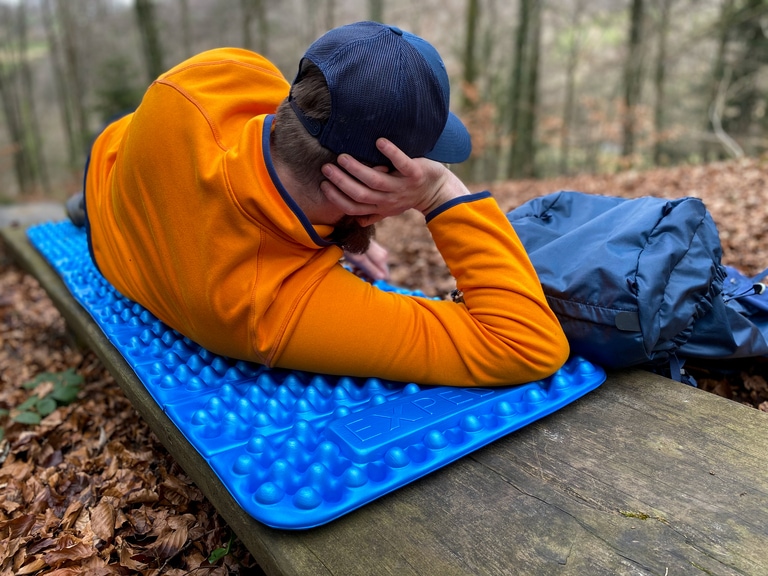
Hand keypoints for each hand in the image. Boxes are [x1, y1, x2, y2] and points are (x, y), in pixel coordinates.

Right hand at [320, 138, 470, 225]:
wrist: (438, 191)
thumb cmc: (409, 195)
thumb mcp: (390, 208)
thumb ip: (373, 214)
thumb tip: (354, 220)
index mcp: (380, 208)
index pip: (354, 207)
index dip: (337, 198)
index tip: (323, 185)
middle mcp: (390, 200)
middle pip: (361, 194)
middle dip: (341, 182)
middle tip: (327, 168)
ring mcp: (402, 187)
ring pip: (376, 181)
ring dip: (357, 169)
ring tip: (342, 157)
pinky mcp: (416, 174)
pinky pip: (402, 163)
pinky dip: (391, 153)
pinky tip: (379, 142)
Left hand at [343, 240, 389, 280]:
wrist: (345, 231)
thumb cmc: (350, 245)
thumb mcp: (359, 259)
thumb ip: (371, 269)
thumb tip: (382, 278)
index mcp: (382, 258)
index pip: (385, 276)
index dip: (374, 280)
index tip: (364, 279)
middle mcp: (382, 255)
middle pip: (379, 272)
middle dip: (367, 275)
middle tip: (356, 273)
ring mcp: (377, 252)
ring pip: (374, 268)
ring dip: (363, 271)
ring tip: (353, 269)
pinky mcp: (371, 251)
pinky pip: (370, 262)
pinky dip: (362, 266)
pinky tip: (354, 265)